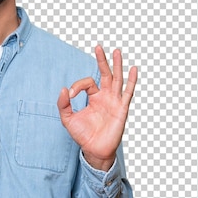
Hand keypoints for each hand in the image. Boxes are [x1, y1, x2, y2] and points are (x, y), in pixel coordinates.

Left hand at [57, 46, 136, 170]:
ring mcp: (114, 101)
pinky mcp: (122, 109)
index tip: (71, 95)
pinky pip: (128, 93)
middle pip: (105, 74)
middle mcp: (105, 96)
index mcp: (93, 97)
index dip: (77, 86)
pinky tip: (133, 69)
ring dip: (117, 65)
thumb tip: (64, 89)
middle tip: (98, 46)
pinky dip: (131, 81)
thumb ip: (63, 105)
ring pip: (117, 79)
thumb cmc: (83, 135)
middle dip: (102, 61)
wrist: (94, 150)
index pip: (87, 82)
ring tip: (117, 51)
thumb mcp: (68, 119)